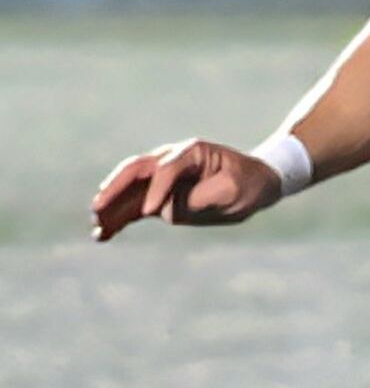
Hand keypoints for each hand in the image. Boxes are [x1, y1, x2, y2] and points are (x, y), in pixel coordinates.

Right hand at [90, 140, 285, 239]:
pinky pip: (133, 207)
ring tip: (97, 227)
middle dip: (114, 189)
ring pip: (128, 190)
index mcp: (191, 152)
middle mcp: (170, 159)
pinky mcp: (159, 196)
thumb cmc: (247, 184)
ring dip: (111, 208)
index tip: (153, 211)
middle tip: (98, 207)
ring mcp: (161, 178)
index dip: (158, 189)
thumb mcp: (233, 190)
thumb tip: (167, 210)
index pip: (165, 169)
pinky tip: (103, 235)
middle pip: (134, 171)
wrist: (254, 184)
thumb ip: (202, 198)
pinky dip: (118, 219)